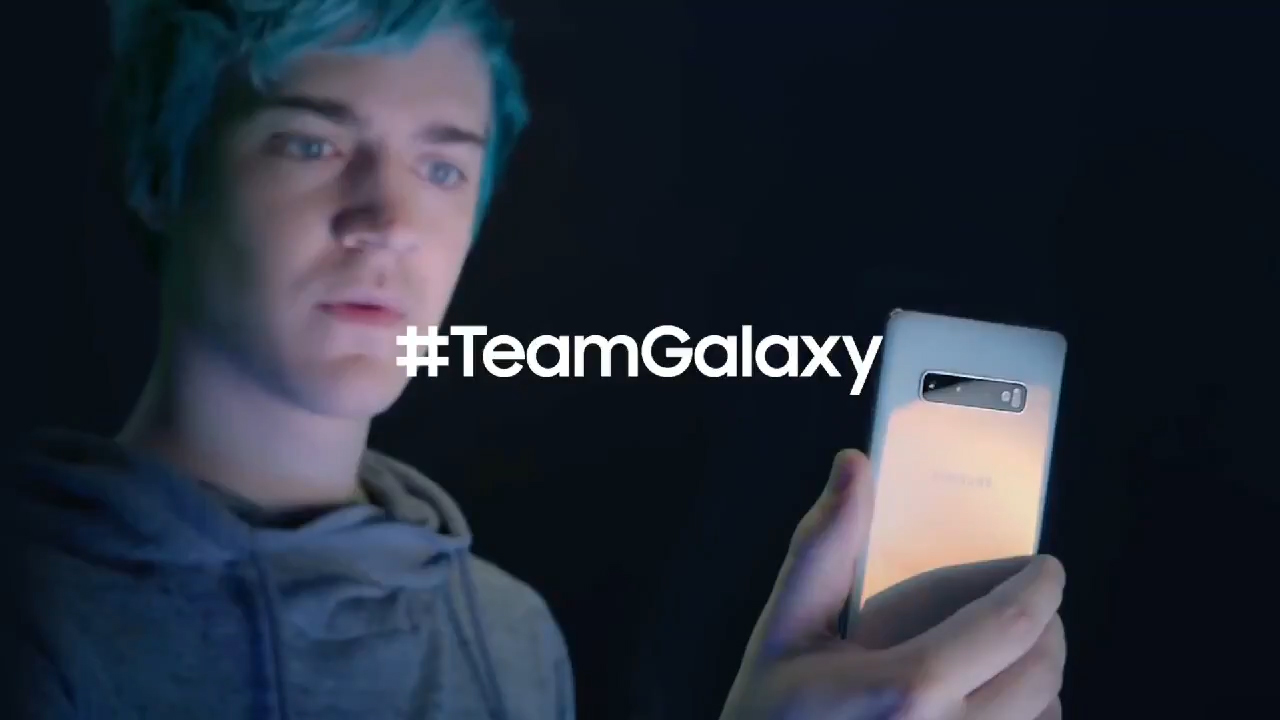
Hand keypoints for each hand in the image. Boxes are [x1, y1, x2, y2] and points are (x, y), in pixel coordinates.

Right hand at [719, 450, 1065, 719]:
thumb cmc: (768, 717)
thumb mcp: (783, 628)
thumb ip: (823, 547)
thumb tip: (854, 467)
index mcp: (908, 688)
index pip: (1010, 625)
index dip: (1041, 587)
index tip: (1046, 568)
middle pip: (1042, 674)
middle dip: (1047, 627)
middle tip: (1028, 606)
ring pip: (1046, 719)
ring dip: (1040, 680)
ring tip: (1009, 657)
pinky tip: (988, 706)